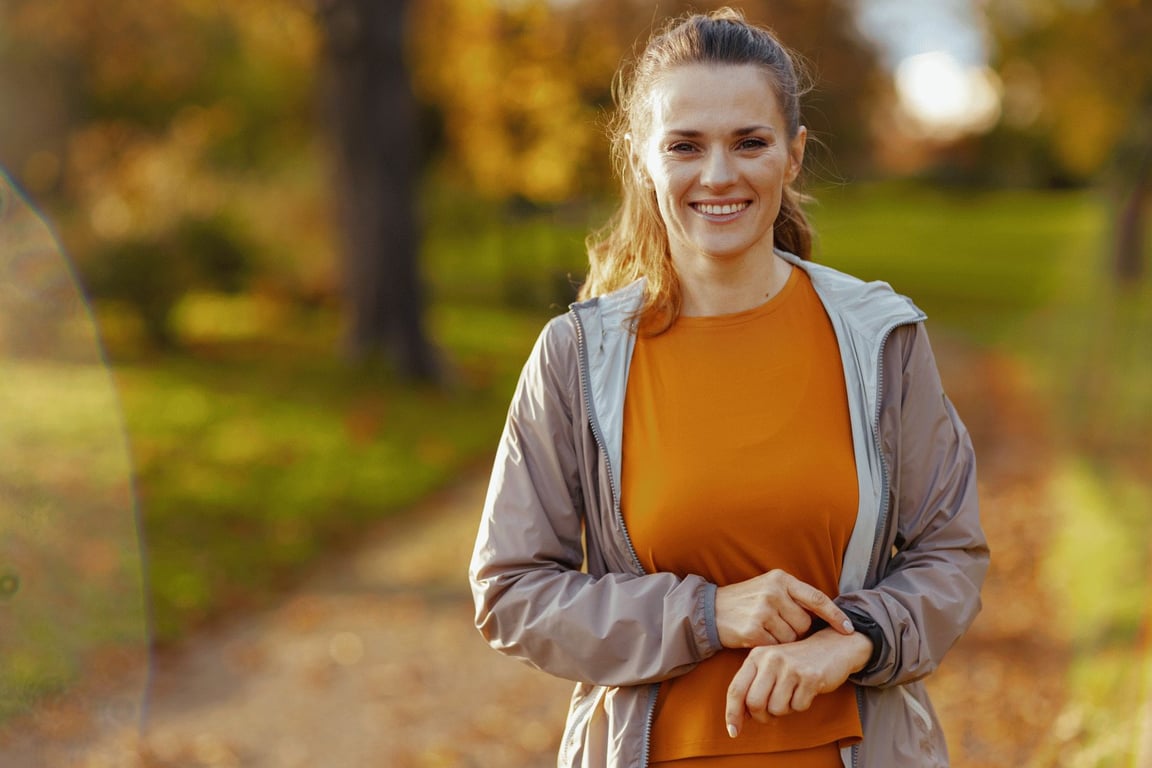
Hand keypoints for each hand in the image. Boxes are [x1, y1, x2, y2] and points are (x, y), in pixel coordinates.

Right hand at [715, 569, 852, 647]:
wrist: (710, 610)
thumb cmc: (746, 601)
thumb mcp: (769, 588)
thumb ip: (794, 597)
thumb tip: (827, 616)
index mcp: (780, 579)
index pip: (816, 597)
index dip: (835, 615)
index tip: (849, 629)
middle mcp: (773, 592)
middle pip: (805, 623)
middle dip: (797, 630)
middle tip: (779, 626)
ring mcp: (762, 610)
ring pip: (792, 637)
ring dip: (784, 641)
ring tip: (766, 630)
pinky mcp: (753, 629)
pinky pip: (777, 647)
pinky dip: (771, 647)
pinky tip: (758, 638)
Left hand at [724, 628, 872, 736]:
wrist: (832, 646)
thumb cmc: (796, 663)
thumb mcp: (770, 667)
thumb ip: (753, 687)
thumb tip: (738, 717)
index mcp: (756, 656)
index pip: (736, 689)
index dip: (732, 713)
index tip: (733, 732)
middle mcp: (770, 659)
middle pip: (754, 703)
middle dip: (761, 716)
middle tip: (771, 715)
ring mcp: (790, 667)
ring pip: (776, 709)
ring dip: (784, 710)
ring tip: (791, 696)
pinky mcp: (810, 677)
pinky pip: (798, 707)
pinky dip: (801, 705)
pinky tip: (805, 691)